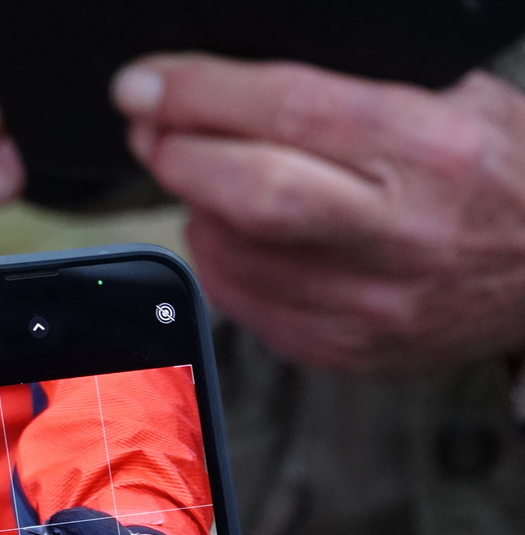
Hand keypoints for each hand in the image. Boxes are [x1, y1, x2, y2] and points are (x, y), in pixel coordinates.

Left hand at [113, 55, 524, 372]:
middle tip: (151, 130)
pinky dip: (217, 261)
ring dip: (194, 208)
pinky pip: (243, 305)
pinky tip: (226, 233)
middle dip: (178, 156)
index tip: (143, 87)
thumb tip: (233, 84)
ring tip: (200, 177)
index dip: (200, 97)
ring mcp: (366, 307)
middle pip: (250, 195)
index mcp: (430, 152)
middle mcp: (397, 236)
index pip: (290, 113)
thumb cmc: (498, 177)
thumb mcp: (455, 102)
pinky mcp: (341, 351)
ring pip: (233, 256)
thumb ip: (354, 92)